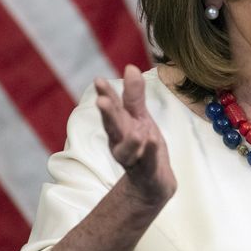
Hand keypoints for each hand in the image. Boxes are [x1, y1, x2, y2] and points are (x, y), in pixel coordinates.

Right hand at [94, 65, 176, 205]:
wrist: (152, 183)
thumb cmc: (143, 145)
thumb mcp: (139, 117)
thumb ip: (134, 96)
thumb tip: (130, 67)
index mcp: (119, 127)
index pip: (112, 108)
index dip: (106, 95)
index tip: (98, 81)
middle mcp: (121, 142)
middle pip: (113, 127)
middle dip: (108, 115)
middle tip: (101, 101)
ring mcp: (133, 158)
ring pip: (127, 150)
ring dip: (130, 140)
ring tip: (137, 131)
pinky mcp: (147, 172)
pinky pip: (148, 162)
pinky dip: (149, 153)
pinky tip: (151, 141)